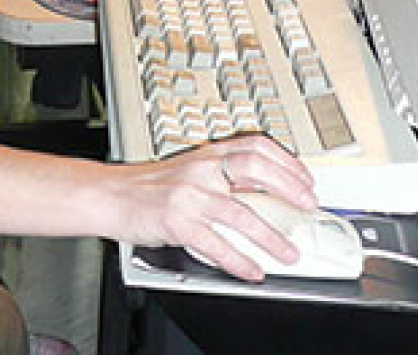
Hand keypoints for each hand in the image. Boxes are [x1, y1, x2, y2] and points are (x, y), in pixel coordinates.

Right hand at [104, 136, 315, 281]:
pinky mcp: (177, 222)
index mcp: (207, 154)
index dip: (287, 162)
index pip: (255, 146)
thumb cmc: (147, 185)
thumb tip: (260, 193)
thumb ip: (219, 175)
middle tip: (308, 208)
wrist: (109, 194)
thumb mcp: (187, 169)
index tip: (306, 180)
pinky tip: (252, 270)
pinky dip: (239, 261)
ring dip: (271, 237)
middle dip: (289, 189)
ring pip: (242, 214)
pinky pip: (217, 244)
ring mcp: (190, 195)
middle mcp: (201, 170)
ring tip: (289, 253)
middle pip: (255, 169)